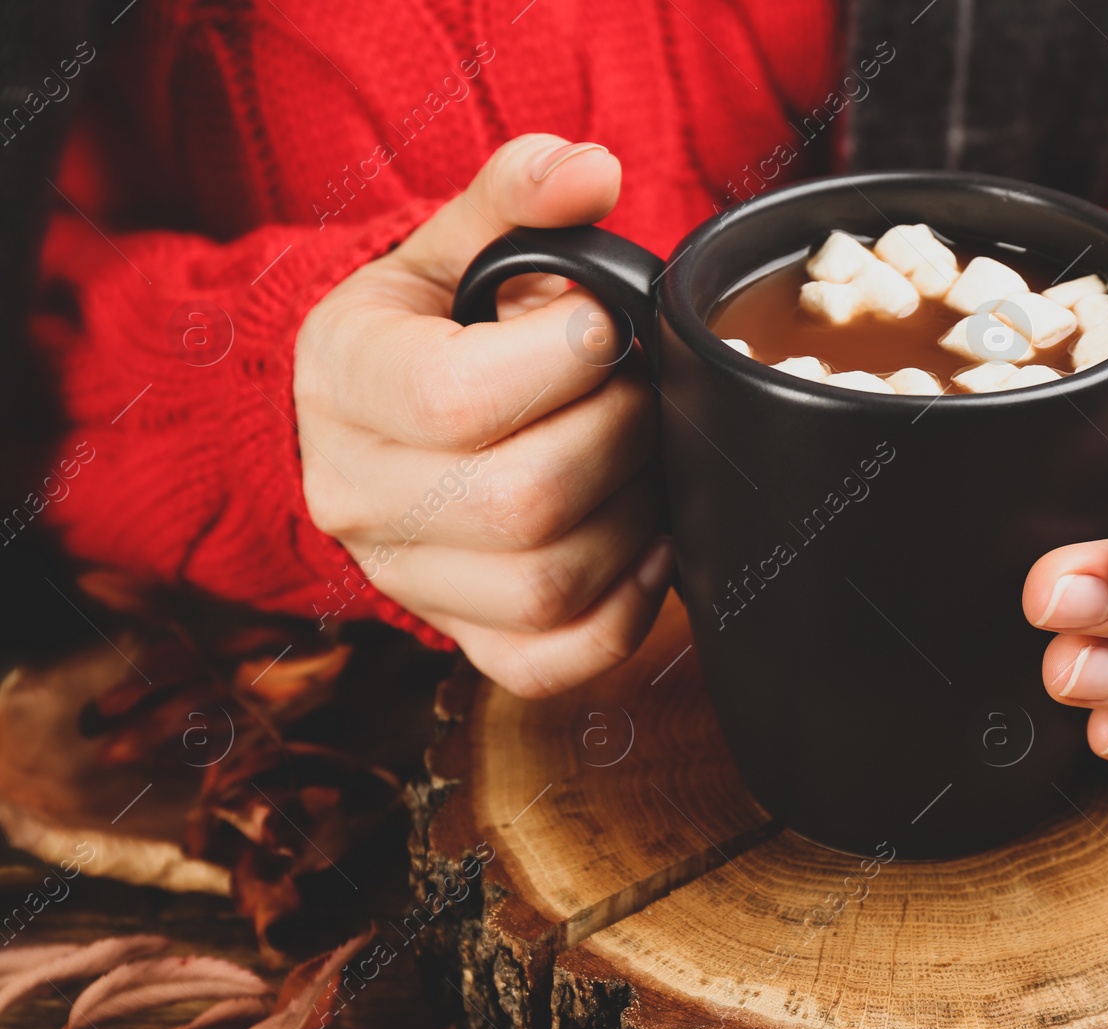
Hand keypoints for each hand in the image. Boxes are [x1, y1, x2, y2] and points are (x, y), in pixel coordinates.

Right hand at [294, 134, 672, 697]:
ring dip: (634, 515)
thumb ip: (517, 198)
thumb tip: (591, 172)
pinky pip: (557, 660)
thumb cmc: (426, 331)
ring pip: (549, 584)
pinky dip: (627, 607)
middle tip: (637, 393)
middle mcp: (358, 495)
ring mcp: (408, 580)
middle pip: (520, 500)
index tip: (602, 328)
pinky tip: (646, 542)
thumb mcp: (451, 247)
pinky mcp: (463, 637)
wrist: (367, 424)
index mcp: (345, 381)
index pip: (454, 398)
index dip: (562, 361)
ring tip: (644, 458)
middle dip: (618, 435)